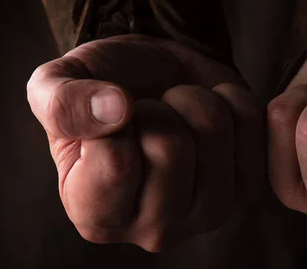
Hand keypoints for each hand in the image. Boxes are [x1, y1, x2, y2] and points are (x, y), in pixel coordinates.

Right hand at [26, 35, 265, 251]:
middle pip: (170, 148)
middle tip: (149, 111)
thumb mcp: (56, 85)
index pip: (116, 165)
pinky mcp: (248, 186)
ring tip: (177, 110)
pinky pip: (250, 120)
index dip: (115, 116)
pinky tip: (209, 111)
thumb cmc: (104, 90)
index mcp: (96, 217)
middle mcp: (153, 230)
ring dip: (193, 98)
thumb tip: (114, 110)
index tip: (112, 115)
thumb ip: (62, 103)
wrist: (154, 78)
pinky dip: (228, 97)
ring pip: (213, 130)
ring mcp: (208, 213)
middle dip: (158, 105)